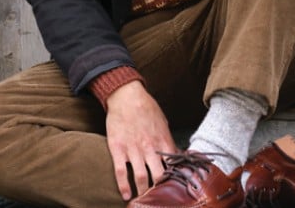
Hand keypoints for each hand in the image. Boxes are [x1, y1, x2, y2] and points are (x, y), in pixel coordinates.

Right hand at [105, 80, 176, 200]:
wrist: (126, 96)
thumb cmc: (146, 107)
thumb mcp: (163, 121)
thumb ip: (168, 140)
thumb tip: (177, 155)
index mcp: (163, 140)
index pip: (173, 165)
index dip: (175, 179)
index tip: (176, 189)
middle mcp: (149, 147)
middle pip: (158, 175)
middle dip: (160, 190)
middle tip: (160, 199)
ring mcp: (133, 149)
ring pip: (140, 177)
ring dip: (143, 192)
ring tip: (143, 201)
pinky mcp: (118, 149)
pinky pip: (121, 172)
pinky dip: (124, 186)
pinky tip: (126, 195)